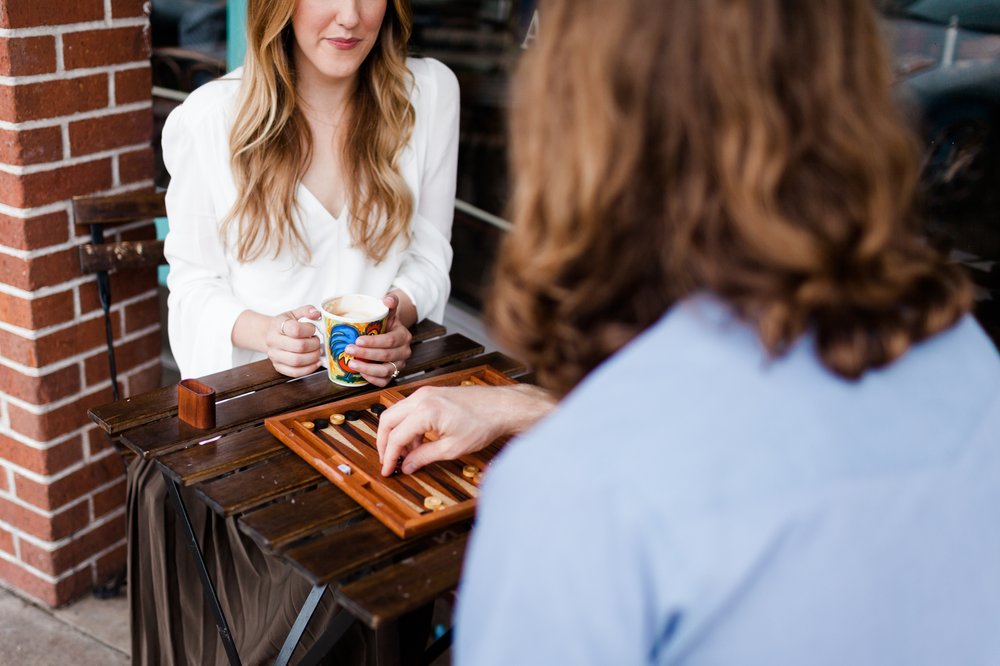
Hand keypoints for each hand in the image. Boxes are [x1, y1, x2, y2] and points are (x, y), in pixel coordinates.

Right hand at [266, 305, 321, 376]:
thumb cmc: (285, 325)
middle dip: (314, 345)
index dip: (309, 330)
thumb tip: (317, 314)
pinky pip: (295, 372)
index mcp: (277, 325)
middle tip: (318, 342)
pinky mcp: (278, 367)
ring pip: (297, 361)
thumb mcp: (294, 313)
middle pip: (299, 347)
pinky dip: (309, 369)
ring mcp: (274, 355)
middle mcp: (273, 341)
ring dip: (313, 357)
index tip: (313, 329)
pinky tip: (315, 362)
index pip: (295, 329)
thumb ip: (307, 311)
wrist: (270, 335)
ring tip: (317, 351)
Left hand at [345, 293, 412, 386]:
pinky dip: (372, 379)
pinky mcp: (393, 375)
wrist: (389, 335)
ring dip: (367, 368)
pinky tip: (360, 373)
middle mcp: (404, 352)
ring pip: (385, 371)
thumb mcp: (388, 312)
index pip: (390, 341)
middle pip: (386, 356)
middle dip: (366, 354)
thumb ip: (390, 302)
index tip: (357, 340)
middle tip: (348, 350)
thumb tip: (388, 299)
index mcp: (403, 336)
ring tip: (351, 364)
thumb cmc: (386, 324)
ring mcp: (399, 365)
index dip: (374, 342)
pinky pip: (384, 381)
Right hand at [376, 384, 555, 475]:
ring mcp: (426, 393)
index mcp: (425, 411)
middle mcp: (421, 398)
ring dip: (396, 433)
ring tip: (405, 455)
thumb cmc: (483, 425)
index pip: (396, 437)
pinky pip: (409, 408)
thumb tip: (407, 466)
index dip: (389, 457)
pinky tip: (417, 441)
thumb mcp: (452, 448)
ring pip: (397, 412)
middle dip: (384, 442)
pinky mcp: (432, 393)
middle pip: (388, 419)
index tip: (387, 471)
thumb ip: (425, 457)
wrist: (502, 406)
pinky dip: (407, 425)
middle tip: (388, 461)